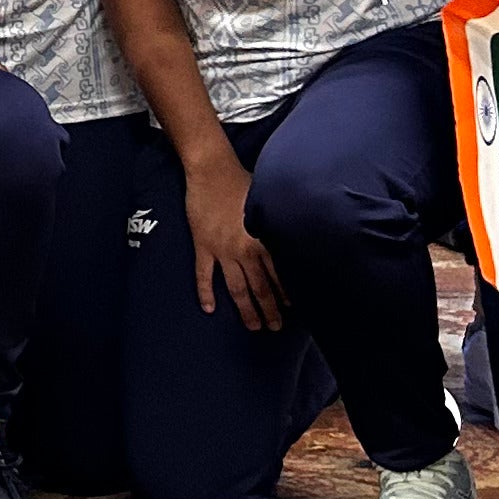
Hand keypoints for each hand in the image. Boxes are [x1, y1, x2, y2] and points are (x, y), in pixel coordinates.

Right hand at [183, 149, 284, 330]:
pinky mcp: (203, 246)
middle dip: (269, 310)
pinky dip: (206, 293)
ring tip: (253, 326)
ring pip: (236, 288)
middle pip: (259, 287)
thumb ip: (277, 224)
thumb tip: (294, 237)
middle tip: (275, 327)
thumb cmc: (243, 182)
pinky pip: (204, 275)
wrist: (212, 171)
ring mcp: (221, 250)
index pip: (277, 275)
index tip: (292, 310)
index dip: (285, 294)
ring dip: (245, 309)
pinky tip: (209, 309)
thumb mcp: (268, 204)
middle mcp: (244, 250)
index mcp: (262, 240)